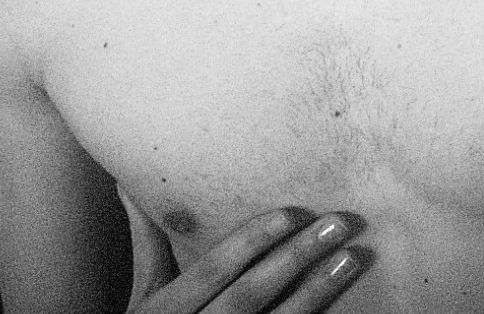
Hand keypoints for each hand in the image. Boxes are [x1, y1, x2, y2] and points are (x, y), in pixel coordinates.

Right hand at [119, 185, 365, 312]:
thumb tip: (130, 183)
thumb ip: (148, 244)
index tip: (294, 212)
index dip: (252, 241)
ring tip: (353, 259)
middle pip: (249, 295)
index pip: (212, 271)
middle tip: (340, 223)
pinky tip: (344, 306)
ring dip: (316, 293)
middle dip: (296, 259)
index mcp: (162, 311)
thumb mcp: (143, 296)